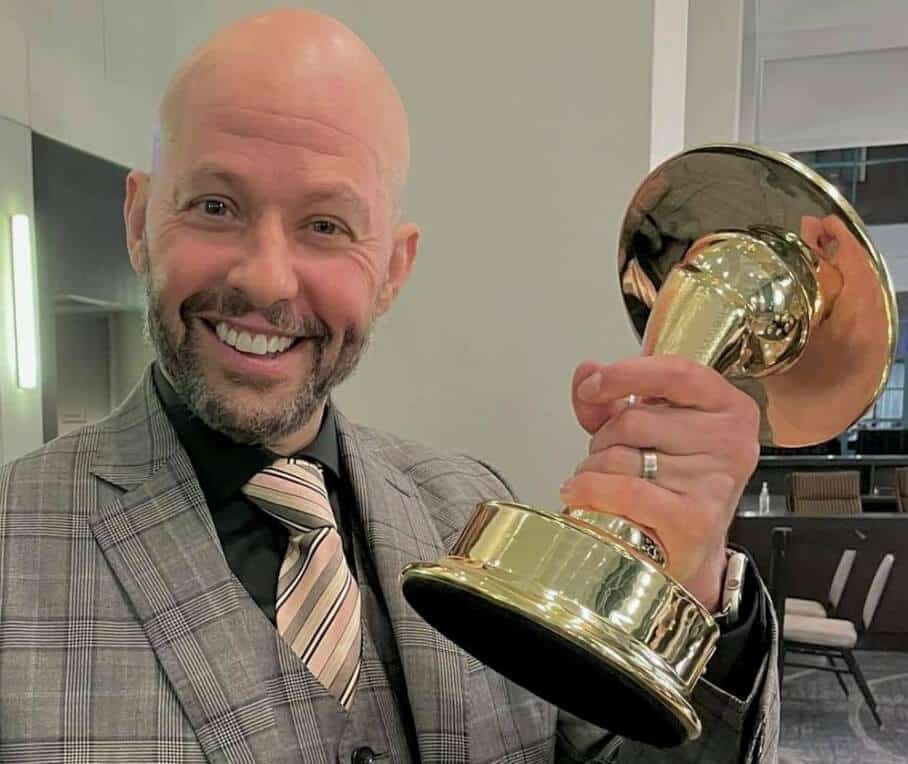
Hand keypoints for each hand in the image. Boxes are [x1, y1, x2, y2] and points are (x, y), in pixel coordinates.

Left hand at [560, 355, 760, 610]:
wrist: (688, 549)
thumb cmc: (672, 484)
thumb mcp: (645, 432)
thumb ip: (612, 400)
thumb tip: (587, 371)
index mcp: (728, 407)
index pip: (674, 372)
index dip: (623, 375)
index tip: (591, 387)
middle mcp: (731, 442)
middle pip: (635, 420)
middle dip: (603, 438)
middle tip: (607, 458)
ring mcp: (716, 482)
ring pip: (621, 456)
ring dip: (594, 469)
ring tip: (602, 483)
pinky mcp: (695, 520)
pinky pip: (625, 490)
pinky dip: (592, 490)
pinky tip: (580, 493)